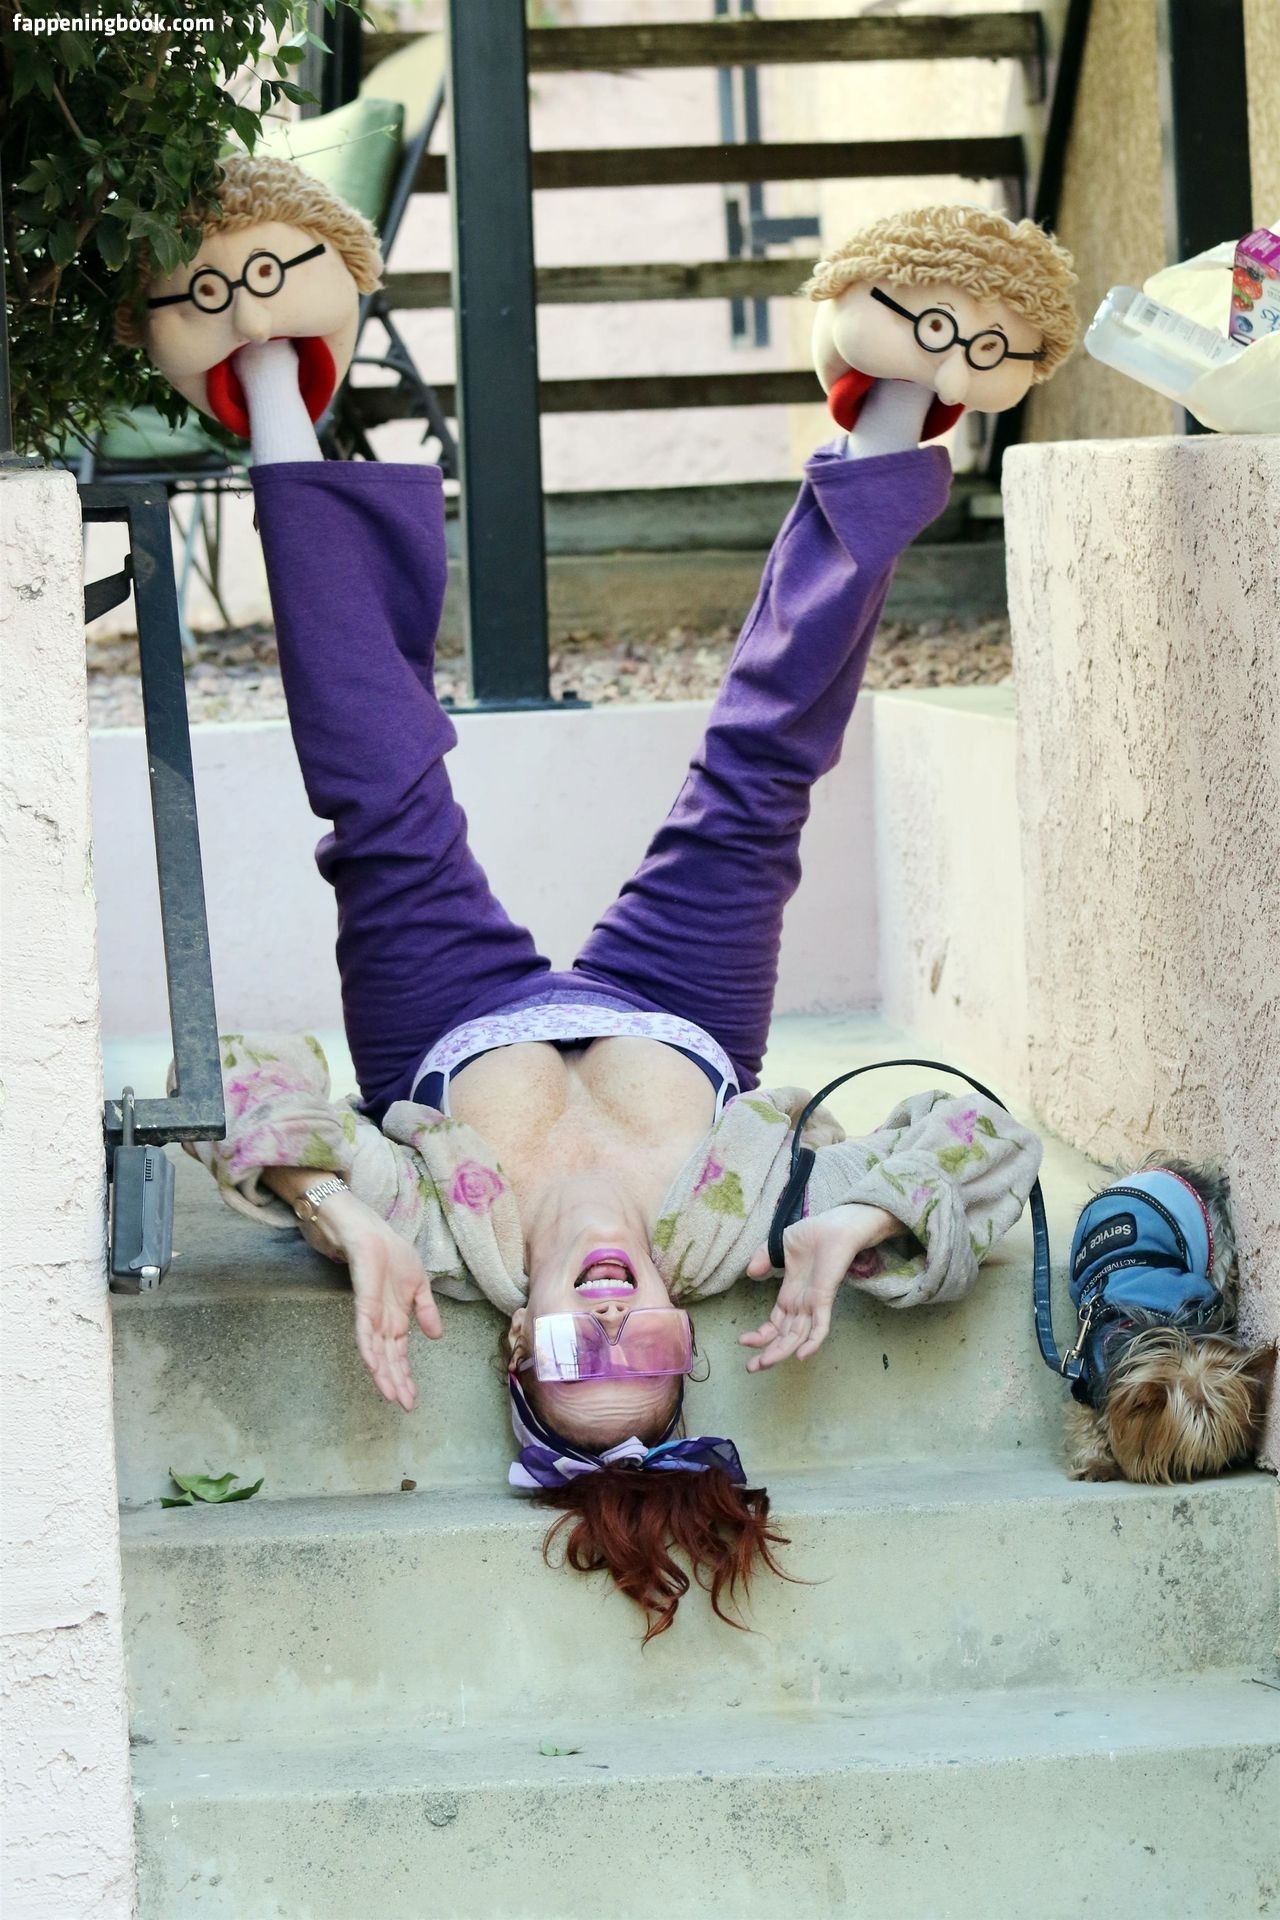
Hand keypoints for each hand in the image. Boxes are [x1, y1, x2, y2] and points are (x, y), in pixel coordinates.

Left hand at [312, 1190, 442, 1411]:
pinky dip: (368, 1349)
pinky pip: (364, 1330)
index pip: (399, 1353)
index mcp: (395, 1318)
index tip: (413, 1399)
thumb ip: (426, 1310)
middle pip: (388, 1359)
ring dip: (384, 1374)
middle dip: (397, 1383)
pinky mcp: (362, 1301)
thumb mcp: (418, 1282)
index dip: (405, 1376)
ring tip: (392, 1396)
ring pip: (376, 1351)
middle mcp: (381, 1321)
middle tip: (406, 1407)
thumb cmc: (389, 1251)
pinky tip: (373, 1366)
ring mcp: (370, 1313)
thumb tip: (437, 1337)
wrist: (368, 1228)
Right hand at [739, 1203, 899, 1370]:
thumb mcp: (779, 1245)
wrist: (835, 1225)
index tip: (743, 1340)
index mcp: (791, 1294)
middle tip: (751, 1368)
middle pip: (784, 1336)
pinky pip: (820, 1326)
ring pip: (797, 1336)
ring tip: (763, 1364)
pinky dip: (812, 1342)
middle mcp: (802, 1304)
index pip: (775, 1323)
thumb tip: (751, 1273)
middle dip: (767, 1352)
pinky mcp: (825, 1299)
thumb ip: (762, 1258)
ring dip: (781, 1351)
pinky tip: (801, 1356)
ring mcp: (814, 1303)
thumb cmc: (813, 1234)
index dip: (761, 1335)